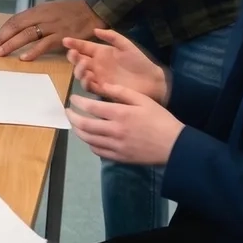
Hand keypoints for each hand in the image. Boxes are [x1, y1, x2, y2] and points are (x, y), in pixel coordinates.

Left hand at [0, 0, 104, 59]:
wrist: (94, 10)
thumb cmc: (71, 11)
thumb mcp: (50, 9)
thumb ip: (36, 18)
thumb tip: (19, 28)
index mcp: (38, 10)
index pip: (15, 20)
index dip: (2, 31)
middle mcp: (43, 17)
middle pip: (17, 27)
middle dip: (2, 39)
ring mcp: (53, 26)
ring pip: (27, 35)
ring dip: (12, 45)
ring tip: (0, 54)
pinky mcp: (63, 36)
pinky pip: (45, 45)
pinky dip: (34, 51)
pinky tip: (24, 58)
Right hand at [64, 28, 169, 104]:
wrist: (151, 80)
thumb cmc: (139, 62)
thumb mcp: (127, 45)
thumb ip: (112, 37)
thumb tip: (95, 30)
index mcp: (101, 53)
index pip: (83, 47)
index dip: (74, 44)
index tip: (65, 41)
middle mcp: (96, 65)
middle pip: (78, 61)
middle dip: (73, 57)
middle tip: (73, 54)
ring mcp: (98, 77)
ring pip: (81, 74)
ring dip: (78, 69)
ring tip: (84, 65)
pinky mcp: (102, 89)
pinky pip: (89, 87)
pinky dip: (86, 82)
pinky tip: (89, 77)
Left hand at [67, 84, 184, 165]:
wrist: (175, 146)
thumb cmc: (160, 119)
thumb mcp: (144, 100)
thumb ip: (122, 91)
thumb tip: (102, 86)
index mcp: (120, 113)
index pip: (91, 106)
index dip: (78, 102)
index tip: (73, 98)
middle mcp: (114, 130)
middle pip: (84, 125)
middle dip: (72, 117)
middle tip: (67, 112)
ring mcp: (115, 146)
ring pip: (88, 139)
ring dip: (77, 131)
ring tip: (75, 124)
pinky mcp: (119, 157)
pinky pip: (98, 151)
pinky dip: (90, 144)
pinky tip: (90, 138)